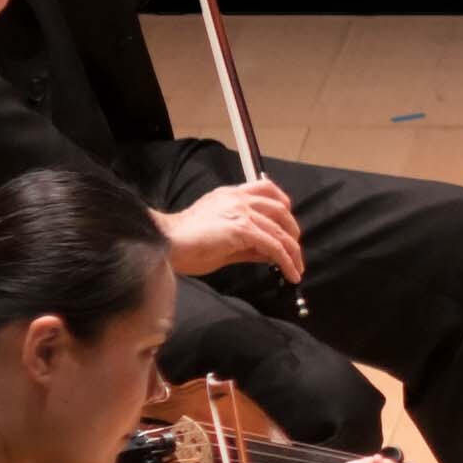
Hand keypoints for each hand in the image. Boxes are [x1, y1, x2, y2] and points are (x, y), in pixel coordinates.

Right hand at [174, 173, 305, 288]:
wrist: (165, 243)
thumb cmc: (184, 244)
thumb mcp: (222, 241)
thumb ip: (247, 245)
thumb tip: (269, 253)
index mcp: (229, 195)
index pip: (265, 189)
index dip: (283, 204)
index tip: (289, 223)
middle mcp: (237, 199)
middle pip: (279, 209)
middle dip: (292, 231)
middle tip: (295, 250)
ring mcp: (241, 212)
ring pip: (279, 230)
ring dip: (293, 252)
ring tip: (297, 268)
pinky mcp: (242, 229)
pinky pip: (274, 246)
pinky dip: (286, 261)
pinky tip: (291, 273)